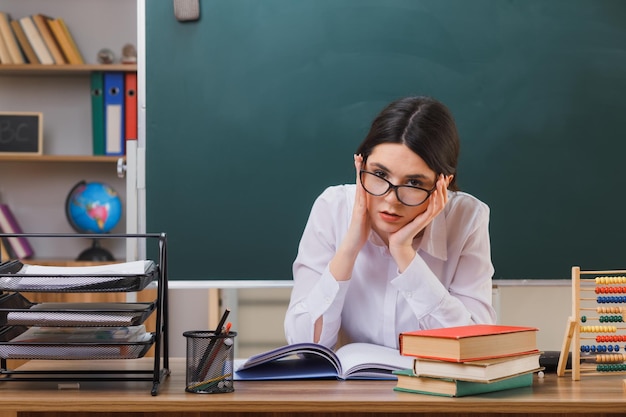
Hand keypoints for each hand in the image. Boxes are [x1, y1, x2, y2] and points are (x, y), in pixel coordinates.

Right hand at [329, 154, 371, 280]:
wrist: (353, 243)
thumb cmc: (361, 231)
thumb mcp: (368, 217)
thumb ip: (370, 208)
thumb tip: (377, 203)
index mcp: (362, 202)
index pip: (363, 184)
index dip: (363, 172)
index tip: (363, 161)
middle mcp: (359, 202)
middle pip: (359, 181)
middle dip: (358, 168)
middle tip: (358, 155)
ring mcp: (358, 206)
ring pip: (359, 186)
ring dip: (358, 174)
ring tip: (358, 162)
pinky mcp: (359, 212)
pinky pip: (361, 198)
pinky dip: (361, 188)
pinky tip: (362, 181)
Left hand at [388, 174, 452, 270]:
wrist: (397, 242)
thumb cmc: (400, 228)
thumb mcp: (406, 212)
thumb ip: (409, 203)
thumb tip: (405, 191)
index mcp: (427, 212)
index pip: (439, 198)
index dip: (442, 188)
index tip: (441, 177)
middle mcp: (429, 215)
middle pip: (443, 200)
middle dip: (444, 187)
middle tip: (443, 175)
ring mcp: (426, 219)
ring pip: (440, 204)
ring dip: (441, 192)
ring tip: (440, 181)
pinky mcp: (422, 222)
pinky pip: (431, 211)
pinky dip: (434, 201)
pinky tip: (433, 193)